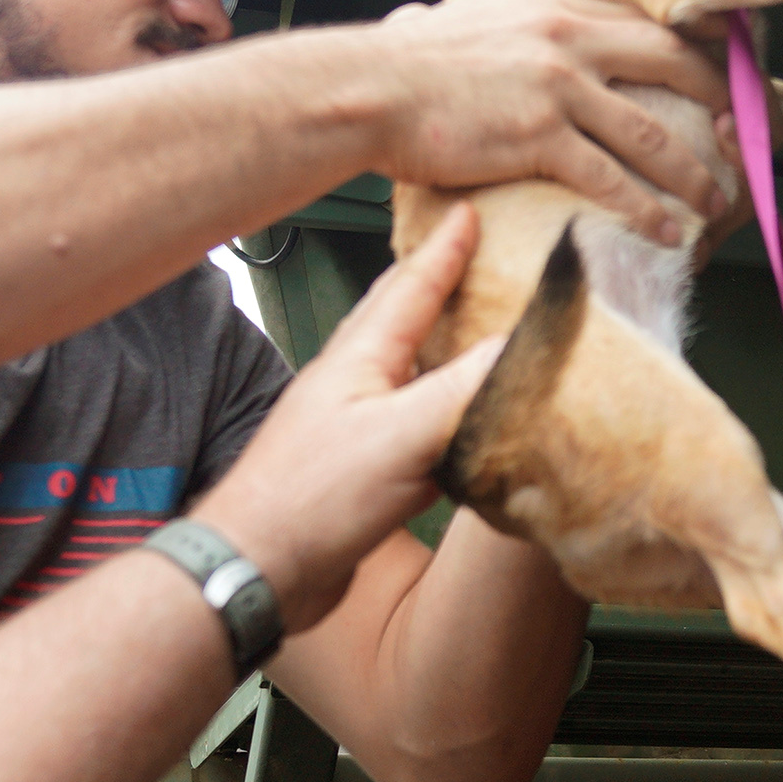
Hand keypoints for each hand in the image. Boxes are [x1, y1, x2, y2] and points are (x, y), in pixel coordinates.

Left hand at [191, 205, 499, 635]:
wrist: (258, 570)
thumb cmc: (313, 498)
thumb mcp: (401, 434)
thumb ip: (463, 388)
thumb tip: (524, 346)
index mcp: (360, 358)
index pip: (410, 287)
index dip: (444, 249)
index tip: (469, 210)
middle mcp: (354, 384)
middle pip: (401, 319)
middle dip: (437, 283)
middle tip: (474, 256)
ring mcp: (355, 428)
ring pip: (411, 373)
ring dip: (445, 349)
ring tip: (484, 334)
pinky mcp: (363, 474)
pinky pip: (416, 427)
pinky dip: (448, 414)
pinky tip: (467, 426)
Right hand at [364, 0, 730, 245]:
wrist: (365, 90)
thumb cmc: (400, 67)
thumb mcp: (456, 23)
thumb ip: (482, 29)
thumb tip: (434, 18)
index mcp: (552, 7)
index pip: (642, 22)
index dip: (690, 50)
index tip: (717, 75)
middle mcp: (566, 38)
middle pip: (669, 62)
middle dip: (717, 100)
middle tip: (739, 134)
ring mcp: (558, 86)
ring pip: (651, 131)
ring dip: (692, 172)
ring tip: (715, 202)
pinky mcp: (540, 135)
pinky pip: (612, 178)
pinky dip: (648, 209)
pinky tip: (668, 231)